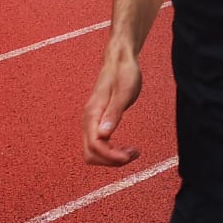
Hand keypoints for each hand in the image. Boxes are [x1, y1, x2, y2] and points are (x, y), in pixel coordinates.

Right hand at [83, 52, 142, 166]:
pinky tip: (125, 148)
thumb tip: (104, 135)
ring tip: (133, 152)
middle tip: (133, 154)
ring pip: (94, 152)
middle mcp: (88, 120)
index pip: (95, 146)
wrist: (119, 61)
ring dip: (111, 157)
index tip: (129, 156)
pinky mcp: (98, 122)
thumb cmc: (124, 74)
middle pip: (91, 154)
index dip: (111, 156)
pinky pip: (99, 145)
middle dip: (110, 160)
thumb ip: (113, 113)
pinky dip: (111, 151)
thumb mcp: (124, 92)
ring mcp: (92, 122)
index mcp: (92, 114)